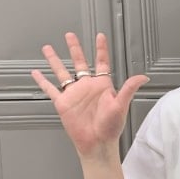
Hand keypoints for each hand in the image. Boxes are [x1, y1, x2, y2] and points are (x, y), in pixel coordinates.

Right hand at [31, 32, 148, 160]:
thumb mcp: (121, 105)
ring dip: (55, 60)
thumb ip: (129, 88)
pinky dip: (42, 81)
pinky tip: (36, 72)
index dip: (101, 49)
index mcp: (102, 85)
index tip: (100, 36)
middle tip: (70, 35)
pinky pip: (50, 89)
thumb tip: (143, 77)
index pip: (101, 62)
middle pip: (79, 62)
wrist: (97, 143)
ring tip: (48, 48)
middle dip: (75, 48)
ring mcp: (74, 93)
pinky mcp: (63, 103)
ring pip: (62, 72)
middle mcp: (87, 87)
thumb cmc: (111, 127)